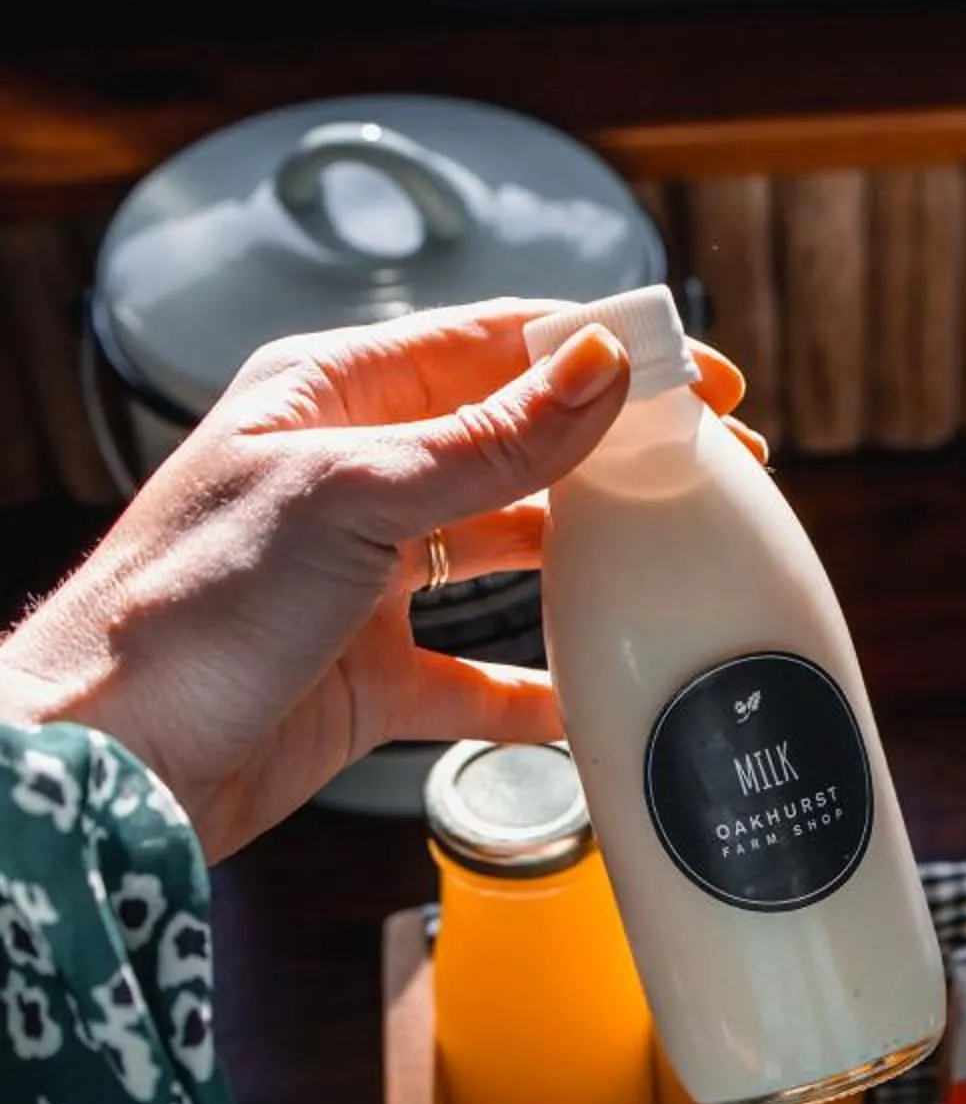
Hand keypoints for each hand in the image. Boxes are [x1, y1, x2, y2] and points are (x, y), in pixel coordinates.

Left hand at [0, 300, 763, 858]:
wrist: (109, 761)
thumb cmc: (188, 607)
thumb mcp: (352, 496)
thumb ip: (489, 443)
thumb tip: (599, 369)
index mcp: (334, 395)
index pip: (495, 343)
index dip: (604, 349)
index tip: (701, 375)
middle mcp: (354, 474)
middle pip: (515, 440)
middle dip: (616, 451)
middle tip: (717, 470)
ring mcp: (363, 577)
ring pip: (506, 549)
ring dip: (589, 557)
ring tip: (675, 561)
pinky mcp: (367, 676)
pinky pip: (477, 677)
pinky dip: (539, 690)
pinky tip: (595, 698)